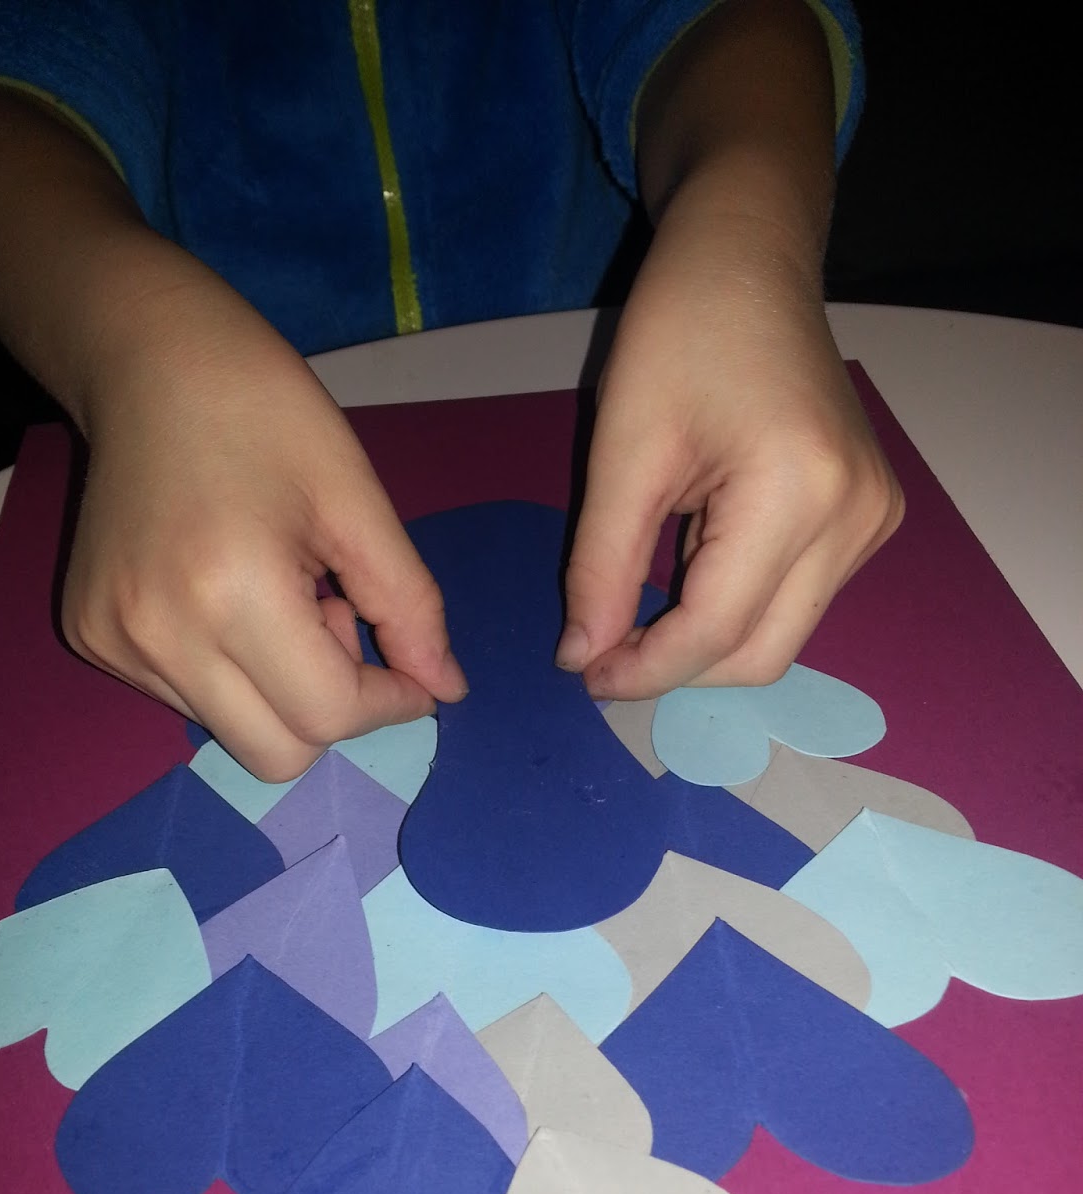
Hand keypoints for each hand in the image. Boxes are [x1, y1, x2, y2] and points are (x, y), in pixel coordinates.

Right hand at [63, 270, 465, 778]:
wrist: (144, 359)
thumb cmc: (264, 410)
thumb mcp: (356, 499)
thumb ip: (409, 606)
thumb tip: (446, 691)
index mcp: (230, 594)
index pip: (327, 715)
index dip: (389, 702)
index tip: (413, 669)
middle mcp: (158, 637)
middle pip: (276, 754)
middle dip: (330, 708)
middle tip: (334, 617)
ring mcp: (114, 644)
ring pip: (232, 732)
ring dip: (279, 689)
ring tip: (277, 592)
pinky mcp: (90, 638)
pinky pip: (186, 700)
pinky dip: (230, 671)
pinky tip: (227, 592)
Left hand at [558, 202, 903, 698]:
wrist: (750, 256)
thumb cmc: (679, 330)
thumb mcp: (623, 451)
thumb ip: (601, 567)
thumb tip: (582, 659)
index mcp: (798, 492)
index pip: (717, 630)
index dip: (644, 670)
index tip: (582, 675)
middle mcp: (855, 518)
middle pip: (761, 654)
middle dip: (678, 670)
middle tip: (603, 655)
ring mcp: (873, 520)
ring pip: (782, 635)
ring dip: (706, 640)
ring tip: (642, 604)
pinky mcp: (871, 517)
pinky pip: (799, 598)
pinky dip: (737, 607)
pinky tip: (693, 567)